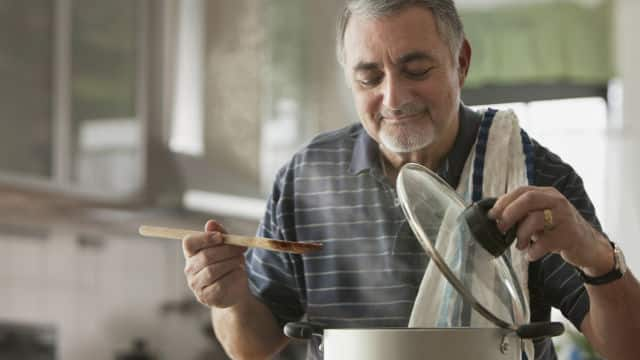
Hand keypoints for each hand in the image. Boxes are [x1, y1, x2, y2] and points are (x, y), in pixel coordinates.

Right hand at [183, 220, 248, 307]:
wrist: (235, 290)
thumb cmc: (229, 264)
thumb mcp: (227, 247)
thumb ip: (220, 234)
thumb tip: (211, 223)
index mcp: (191, 254)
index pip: (189, 242)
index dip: (205, 238)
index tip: (221, 237)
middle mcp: (190, 270)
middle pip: (205, 256)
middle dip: (227, 250)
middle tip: (242, 249)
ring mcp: (196, 285)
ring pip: (213, 270)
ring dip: (231, 263)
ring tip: (241, 261)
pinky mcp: (206, 297)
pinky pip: (220, 285)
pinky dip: (233, 276)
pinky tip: (239, 273)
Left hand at [488, 186, 612, 273]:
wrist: (587, 246)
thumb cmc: (556, 230)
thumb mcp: (540, 217)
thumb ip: (522, 214)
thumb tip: (495, 217)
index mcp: (547, 194)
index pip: (522, 191)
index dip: (504, 202)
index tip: (492, 215)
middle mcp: (557, 202)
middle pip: (529, 199)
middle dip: (509, 213)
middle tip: (501, 228)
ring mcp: (565, 217)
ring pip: (535, 219)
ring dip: (521, 234)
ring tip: (520, 245)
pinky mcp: (569, 236)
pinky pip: (544, 242)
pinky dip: (533, 251)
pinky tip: (531, 255)